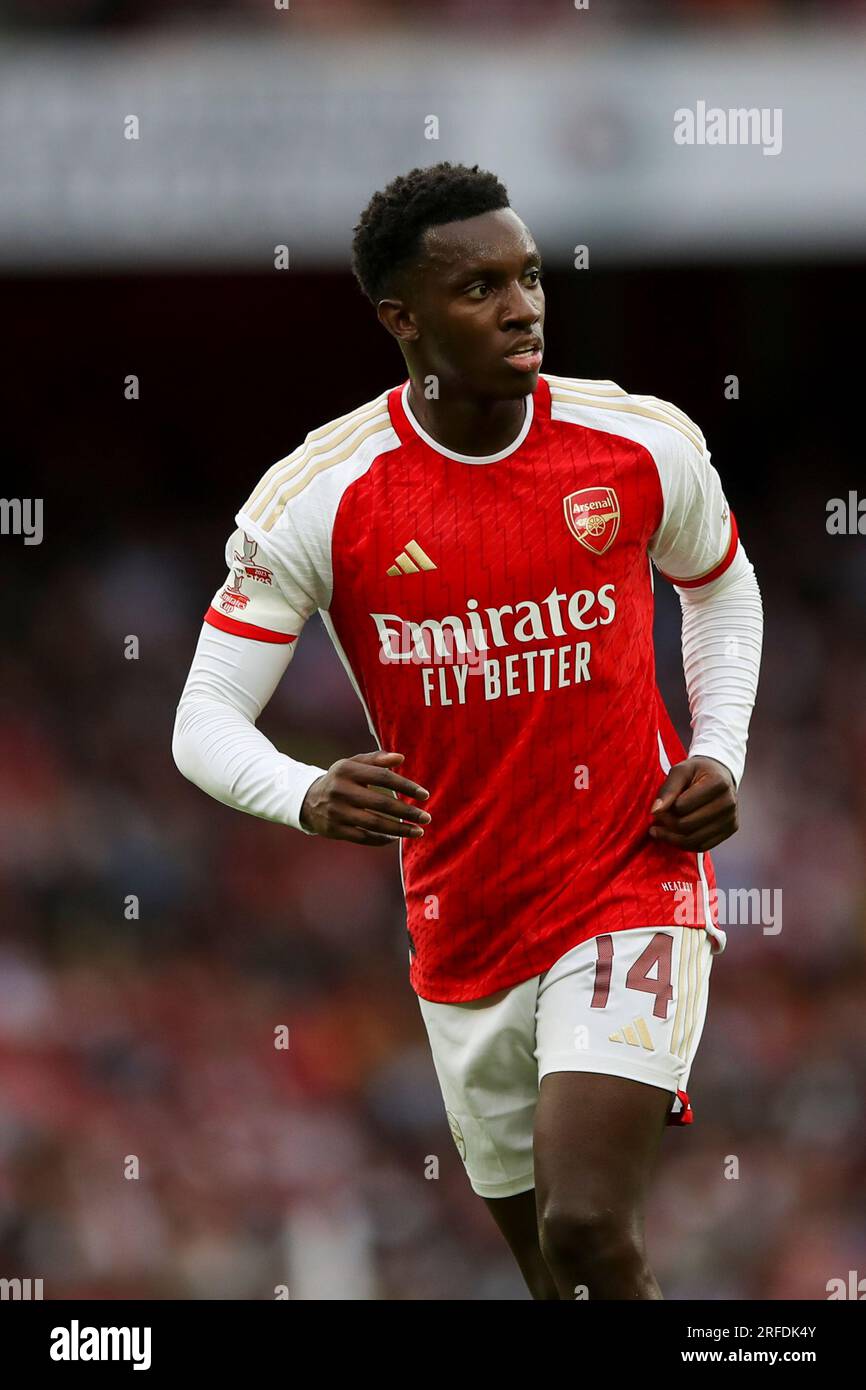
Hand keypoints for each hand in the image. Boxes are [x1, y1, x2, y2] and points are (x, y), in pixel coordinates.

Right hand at [299, 750, 430, 845]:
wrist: (307, 801)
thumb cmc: (340, 780)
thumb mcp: (353, 764)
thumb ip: (376, 759)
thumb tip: (401, 758)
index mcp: (347, 770)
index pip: (383, 777)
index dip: (406, 786)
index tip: (424, 795)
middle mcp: (341, 790)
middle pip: (381, 803)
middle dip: (407, 812)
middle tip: (426, 818)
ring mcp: (337, 812)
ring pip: (374, 824)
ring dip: (399, 829)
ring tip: (417, 832)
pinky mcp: (334, 830)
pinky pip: (363, 837)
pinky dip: (381, 840)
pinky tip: (395, 838)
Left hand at [648, 755, 737, 852]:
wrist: (720, 775)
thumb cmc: (697, 772)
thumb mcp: (680, 771)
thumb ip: (668, 789)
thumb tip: (655, 811)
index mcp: (717, 783)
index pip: (682, 806)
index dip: (667, 808)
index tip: (660, 806)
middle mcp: (729, 802)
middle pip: (687, 825)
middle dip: (667, 824)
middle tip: (657, 819)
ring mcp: (731, 818)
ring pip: (694, 840)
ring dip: (671, 838)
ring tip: (658, 831)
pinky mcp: (731, 829)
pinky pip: (703, 846)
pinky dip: (684, 845)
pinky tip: (673, 837)